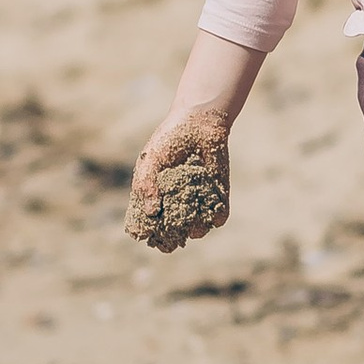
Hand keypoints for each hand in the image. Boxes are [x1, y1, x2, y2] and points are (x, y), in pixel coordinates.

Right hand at [126, 105, 231, 253]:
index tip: (147, 233)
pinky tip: (212, 211)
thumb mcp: (149, 161)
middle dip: (171, 240)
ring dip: (194, 229)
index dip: (146, 234)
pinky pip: (218, 215)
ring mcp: (197, 202)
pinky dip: (216, 217)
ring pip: (196, 230)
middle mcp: (175, 204)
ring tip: (190, 212)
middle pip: (171, 235)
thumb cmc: (168, 141)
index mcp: (154, 199)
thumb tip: (152, 212)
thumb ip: (144, 185)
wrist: (199, 123)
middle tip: (171, 236)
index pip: (147, 226)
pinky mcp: (218, 195)